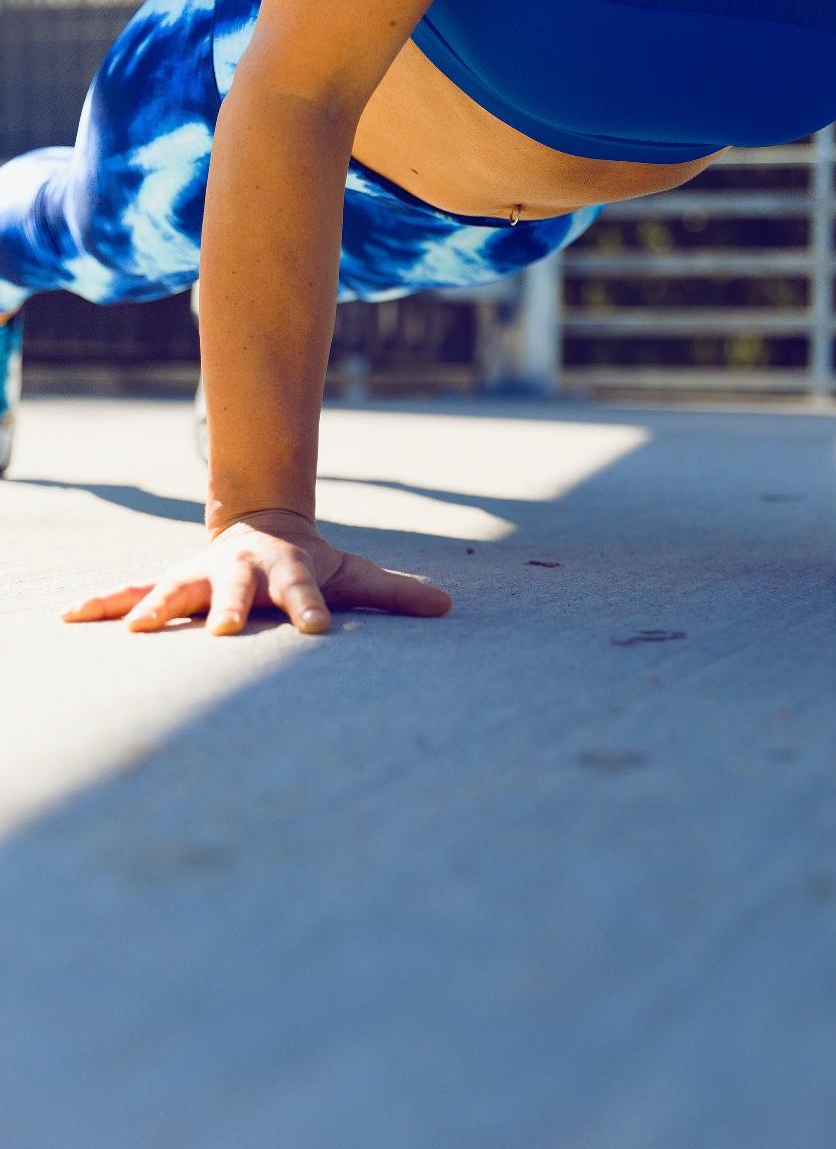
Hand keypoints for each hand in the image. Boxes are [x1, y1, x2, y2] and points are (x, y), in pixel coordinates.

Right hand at [61, 508, 451, 633]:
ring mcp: (200, 576)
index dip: (310, 608)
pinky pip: (129, 591)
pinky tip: (66, 618)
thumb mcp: (353, 574)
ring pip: (174, 589)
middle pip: (235, 590)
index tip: (315, 631)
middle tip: (221, 631)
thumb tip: (448, 608)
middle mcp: (240, 572)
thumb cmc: (310, 564)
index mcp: (288, 572)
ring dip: (154, 608)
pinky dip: (101, 603)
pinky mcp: (169, 583)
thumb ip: (395, 594)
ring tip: (135, 630)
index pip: (305, 593)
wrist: (262, 526)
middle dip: (227, 607)